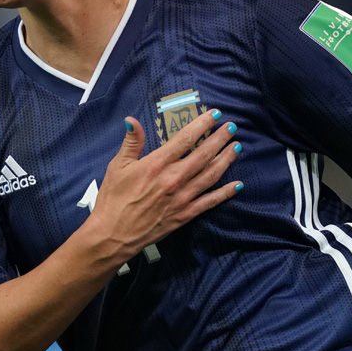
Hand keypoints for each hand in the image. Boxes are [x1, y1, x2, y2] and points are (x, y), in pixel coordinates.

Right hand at [87, 109, 242, 259]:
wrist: (114, 235)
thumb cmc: (113, 199)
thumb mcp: (117, 166)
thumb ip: (131, 142)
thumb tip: (131, 119)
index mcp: (157, 164)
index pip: (185, 138)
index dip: (202, 124)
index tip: (214, 115)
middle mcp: (174, 179)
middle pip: (203, 154)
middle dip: (220, 139)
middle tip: (232, 127)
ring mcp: (182, 198)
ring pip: (211, 175)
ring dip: (226, 160)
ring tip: (236, 147)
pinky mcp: (185, 214)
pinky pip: (210, 201)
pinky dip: (225, 193)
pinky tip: (238, 185)